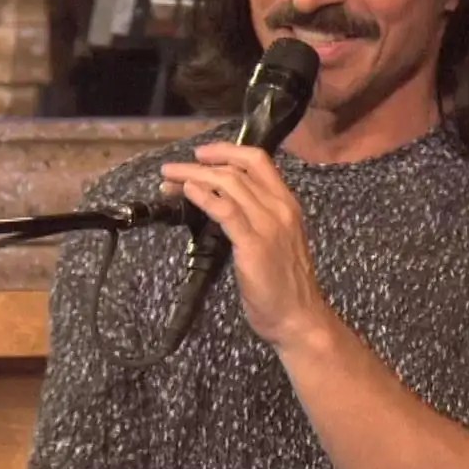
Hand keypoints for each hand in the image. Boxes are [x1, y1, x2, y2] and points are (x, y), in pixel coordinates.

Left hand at [160, 142, 336, 349]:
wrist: (298, 317)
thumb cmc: (285, 285)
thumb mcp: (277, 240)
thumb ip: (257, 218)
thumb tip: (224, 203)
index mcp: (287, 204)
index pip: (258, 161)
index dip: (228, 151)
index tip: (202, 153)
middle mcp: (280, 208)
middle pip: (236, 170)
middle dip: (199, 165)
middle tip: (172, 169)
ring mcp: (268, 225)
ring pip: (228, 185)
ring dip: (193, 178)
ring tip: (169, 181)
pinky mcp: (253, 244)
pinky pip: (224, 210)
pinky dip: (202, 197)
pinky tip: (187, 194)